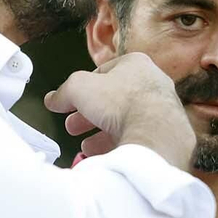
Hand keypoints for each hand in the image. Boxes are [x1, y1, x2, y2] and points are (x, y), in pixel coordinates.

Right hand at [44, 54, 194, 168]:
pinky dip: (118, 144)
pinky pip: (137, 137)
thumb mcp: (79, 88)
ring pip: (125, 120)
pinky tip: (103, 154)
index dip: (82, 89)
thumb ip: (64, 92)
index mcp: (135, 64)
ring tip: (85, 145)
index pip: (103, 73)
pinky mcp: (165, 133)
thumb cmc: (121, 101)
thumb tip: (52, 99)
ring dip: (102, 133)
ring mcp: (162, 109)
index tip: (69, 103)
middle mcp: (152, 84)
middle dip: (89, 115)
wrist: (155, 134)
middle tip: (72, 126)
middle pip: (112, 100)